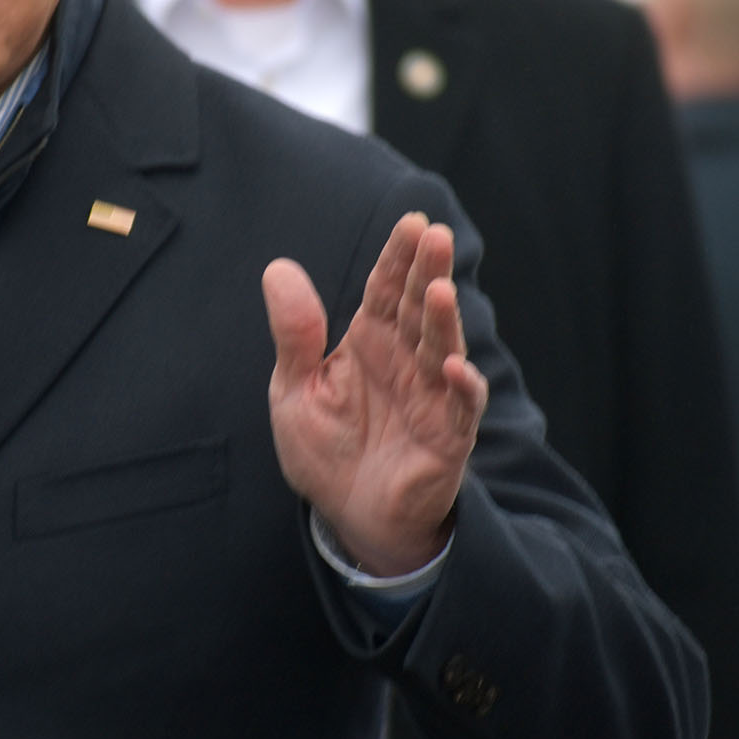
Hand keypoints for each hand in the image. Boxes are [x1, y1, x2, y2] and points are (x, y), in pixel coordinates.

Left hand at [263, 211, 488, 575]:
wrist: (348, 516)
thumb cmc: (326, 449)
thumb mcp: (294, 390)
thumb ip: (294, 335)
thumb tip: (276, 268)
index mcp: (371, 342)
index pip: (388, 289)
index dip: (399, 257)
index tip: (411, 222)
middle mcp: (407, 361)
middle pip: (420, 309)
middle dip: (428, 272)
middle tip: (434, 235)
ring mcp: (431, 397)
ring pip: (443, 350)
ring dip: (444, 322)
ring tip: (439, 291)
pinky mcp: (447, 438)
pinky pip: (460, 410)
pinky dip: (462, 389)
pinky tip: (454, 368)